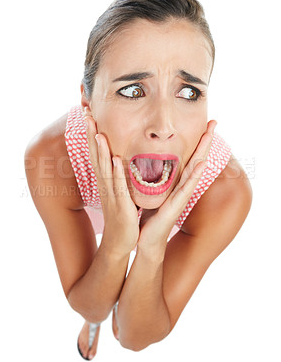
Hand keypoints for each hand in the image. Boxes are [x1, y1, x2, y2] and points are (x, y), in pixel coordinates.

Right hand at [83, 107, 139, 252]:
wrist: (121, 239)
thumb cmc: (122, 213)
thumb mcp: (118, 190)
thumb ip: (117, 174)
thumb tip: (117, 157)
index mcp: (106, 179)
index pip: (97, 152)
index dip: (92, 133)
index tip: (89, 114)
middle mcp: (105, 183)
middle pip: (96, 155)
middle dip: (91, 134)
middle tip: (86, 114)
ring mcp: (111, 194)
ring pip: (104, 168)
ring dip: (100, 150)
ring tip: (97, 132)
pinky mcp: (121, 204)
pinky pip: (118, 186)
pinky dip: (116, 173)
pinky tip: (114, 160)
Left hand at [138, 120, 216, 247]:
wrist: (148, 239)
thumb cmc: (150, 216)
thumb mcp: (152, 193)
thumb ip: (153, 179)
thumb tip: (146, 162)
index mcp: (175, 183)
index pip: (187, 158)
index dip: (195, 142)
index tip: (202, 125)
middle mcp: (182, 187)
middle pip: (196, 160)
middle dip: (204, 141)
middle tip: (214, 122)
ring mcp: (181, 196)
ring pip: (194, 170)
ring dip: (203, 153)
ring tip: (210, 136)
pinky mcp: (177, 205)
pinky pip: (186, 188)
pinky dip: (194, 175)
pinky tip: (201, 164)